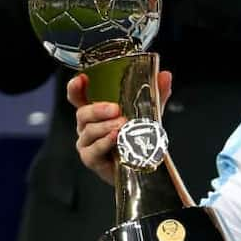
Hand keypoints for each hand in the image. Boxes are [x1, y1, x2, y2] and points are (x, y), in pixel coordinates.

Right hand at [66, 71, 171, 185]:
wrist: (143, 165)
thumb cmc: (138, 136)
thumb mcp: (148, 112)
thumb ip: (156, 94)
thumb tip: (165, 75)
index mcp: (96, 112)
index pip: (78, 97)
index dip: (75, 87)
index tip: (82, 79)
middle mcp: (87, 126)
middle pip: (82, 113)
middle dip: (98, 109)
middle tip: (116, 109)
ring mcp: (87, 143)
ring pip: (89, 131)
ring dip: (105, 126)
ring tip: (122, 124)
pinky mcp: (91, 159)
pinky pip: (93, 150)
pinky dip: (104, 143)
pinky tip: (115, 137)